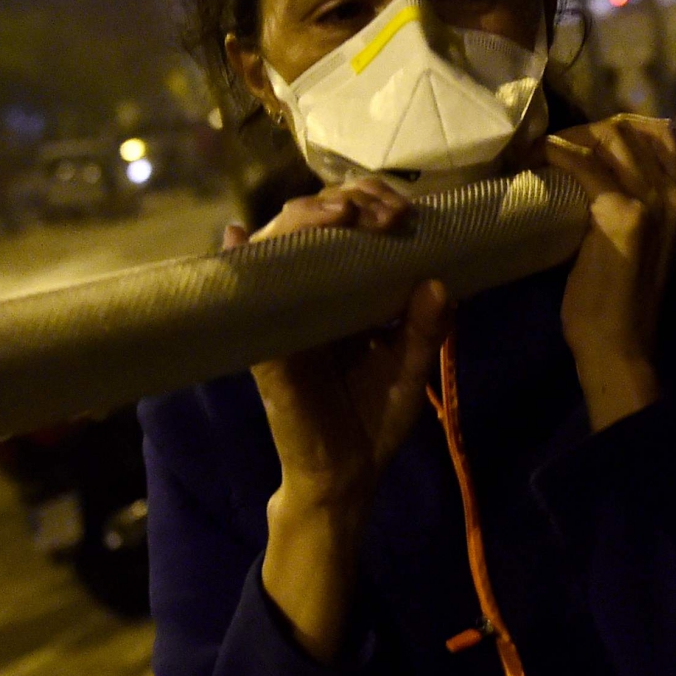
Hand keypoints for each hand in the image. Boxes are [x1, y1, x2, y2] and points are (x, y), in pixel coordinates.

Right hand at [228, 180, 454, 512]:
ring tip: (340, 214)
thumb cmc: (373, 417)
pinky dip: (242, 264)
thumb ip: (425, 328)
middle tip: (386, 214)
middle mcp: (307, 293)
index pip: (347, 227)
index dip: (370, 203)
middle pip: (312, 222)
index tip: (404, 212)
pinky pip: (250, 301)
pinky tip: (237, 236)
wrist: (347, 475)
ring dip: (305, 218)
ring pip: (278, 246)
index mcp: (343, 292)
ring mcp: (282, 316)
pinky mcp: (266, 346)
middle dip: (348, 201)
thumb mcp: (410, 366)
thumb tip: (438, 282)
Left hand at [535, 117, 675, 429]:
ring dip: (567, 138)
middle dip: (586, 130)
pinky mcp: (621, 212)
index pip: (660, 134)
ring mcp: (652, 200)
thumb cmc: (621, 302)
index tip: (581, 138)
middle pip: (630, 131)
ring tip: (537, 152)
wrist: (619, 344)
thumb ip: (635, 207)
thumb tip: (592, 175)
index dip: (617, 128)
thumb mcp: (644, 243)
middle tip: (549, 145)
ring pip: (607, 139)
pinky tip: (533, 157)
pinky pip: (583, 162)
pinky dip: (553, 152)